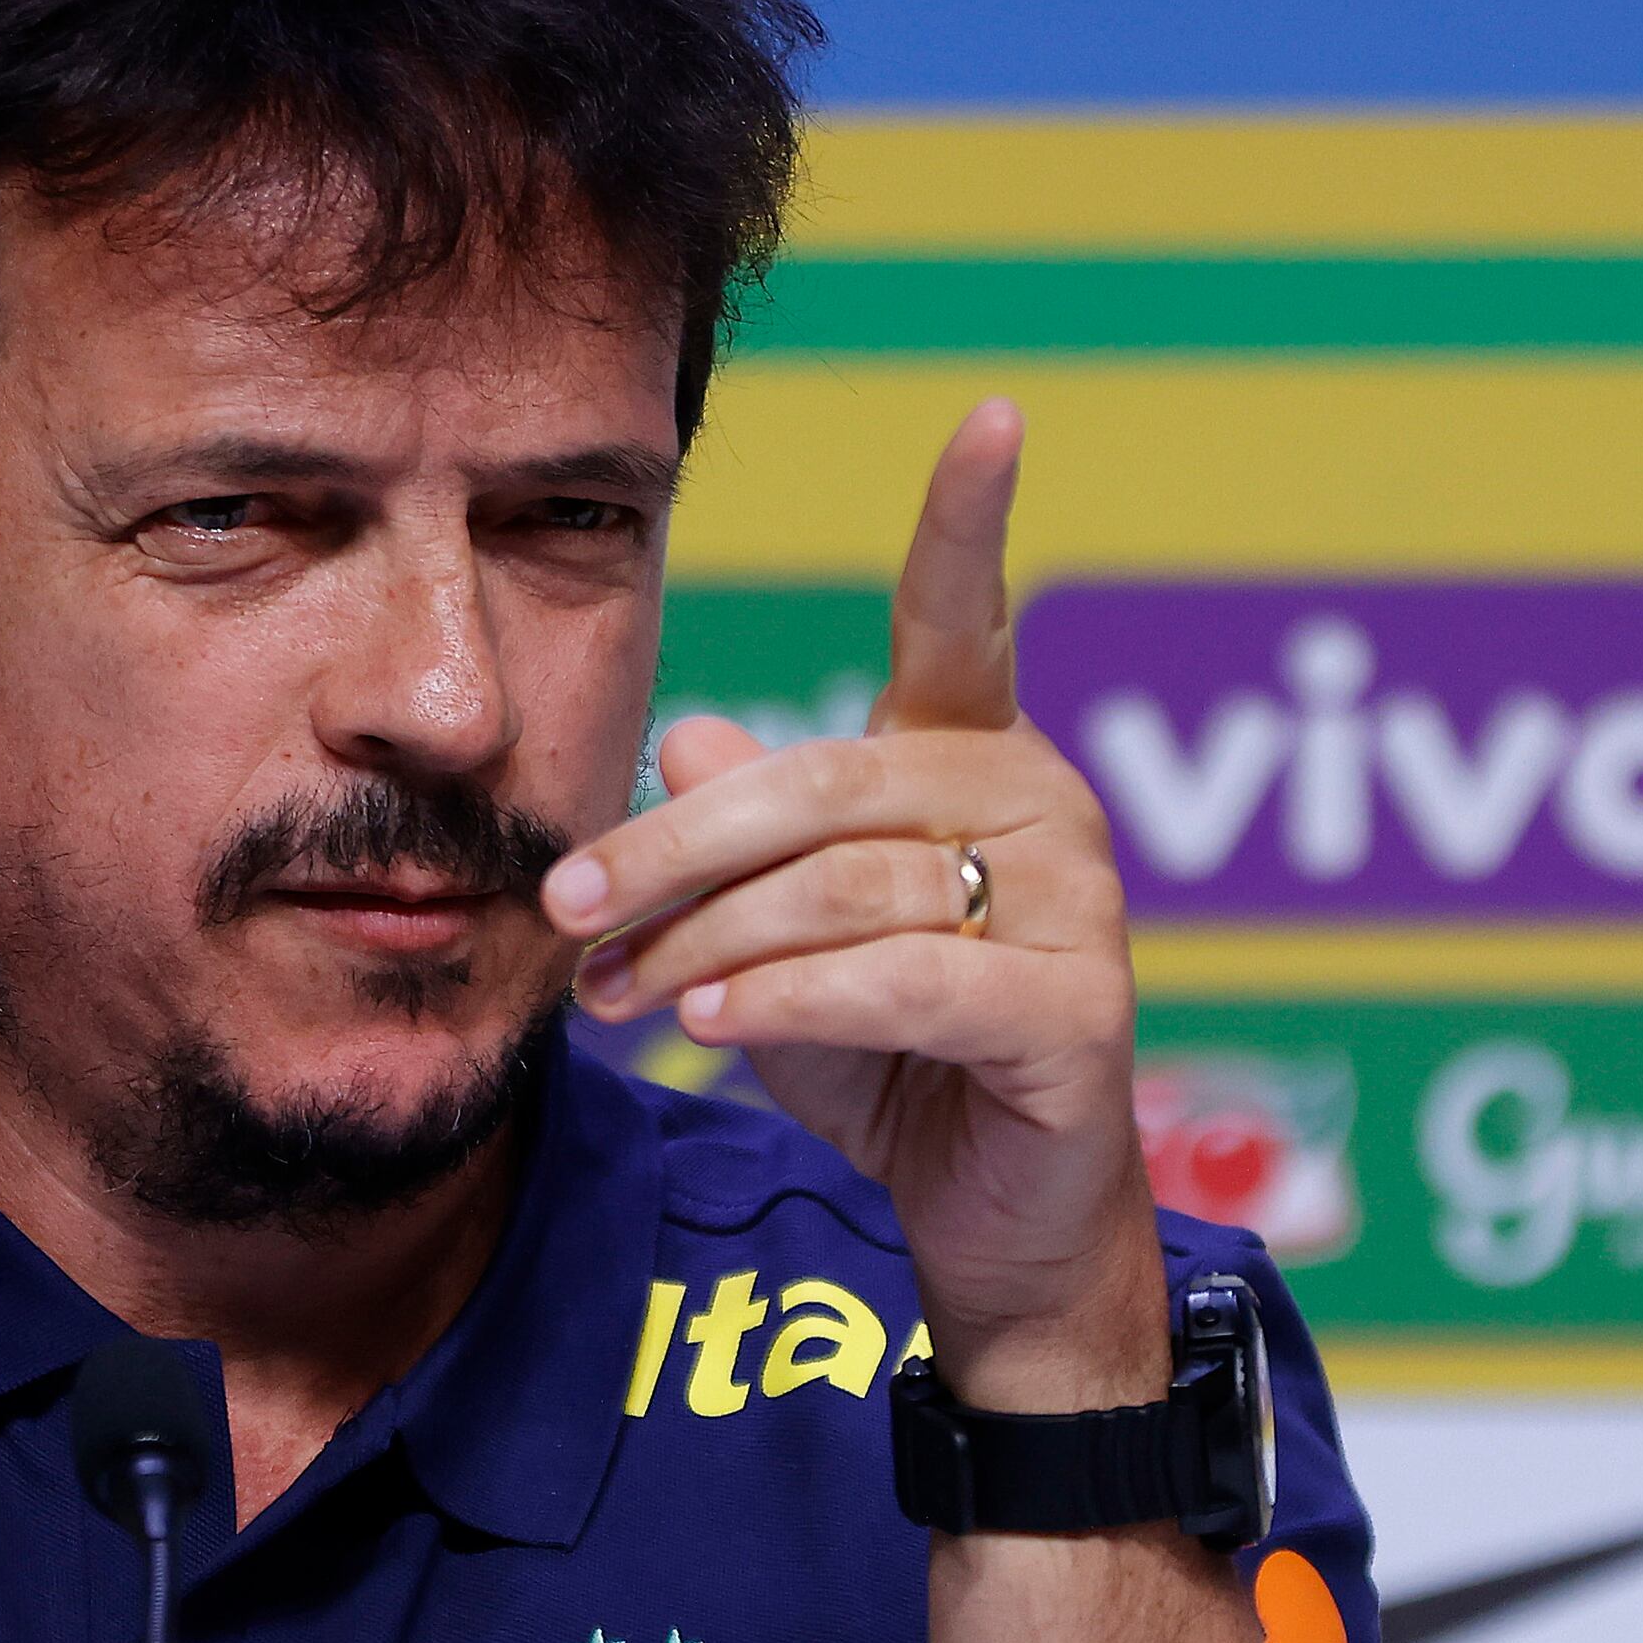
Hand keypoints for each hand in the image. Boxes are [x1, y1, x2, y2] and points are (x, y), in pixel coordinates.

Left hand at [544, 401, 1164, 1409]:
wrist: (994, 1227)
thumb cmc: (896, 1069)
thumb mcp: (786, 942)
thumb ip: (746, 840)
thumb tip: (688, 734)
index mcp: (979, 765)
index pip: (970, 623)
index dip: (974, 522)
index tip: (996, 414)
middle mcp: (1047, 809)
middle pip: (826, 786)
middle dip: (674, 848)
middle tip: (562, 903)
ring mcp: (1080, 910)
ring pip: (848, 888)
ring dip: (707, 941)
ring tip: (618, 994)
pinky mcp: (1078, 1016)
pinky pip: (905, 983)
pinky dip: (791, 1000)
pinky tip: (711, 1019)